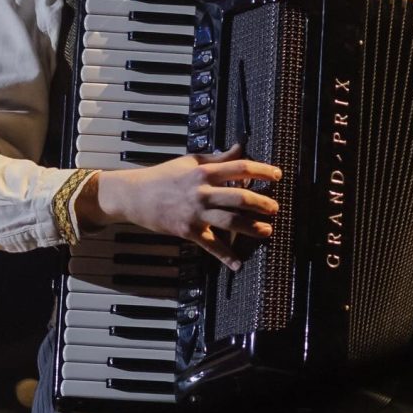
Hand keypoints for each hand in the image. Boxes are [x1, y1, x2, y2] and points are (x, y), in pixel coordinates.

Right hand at [84, 144, 280, 270]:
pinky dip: (225, 256)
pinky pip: (211, 245)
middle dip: (262, 203)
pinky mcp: (188, 230)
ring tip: (267, 230)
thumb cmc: (164, 176)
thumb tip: (241, 148)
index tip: (277, 175)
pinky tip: (238, 264)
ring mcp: (195, 212)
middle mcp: (202, 191)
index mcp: (204, 171)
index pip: (240, 167)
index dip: (262, 170)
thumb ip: (218, 158)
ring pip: (230, 221)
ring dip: (252, 227)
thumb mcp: (191, 161)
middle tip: (275, 207)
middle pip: (239, 196)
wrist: (135, 195)